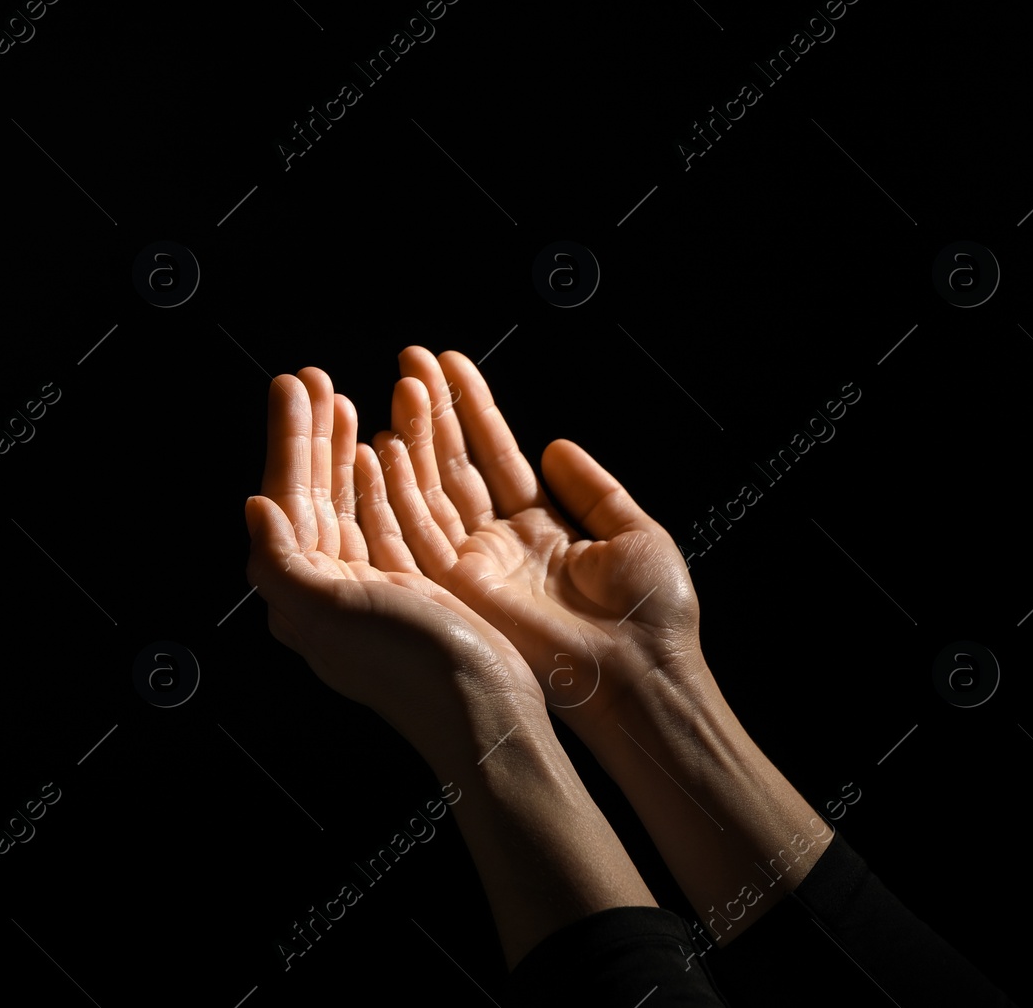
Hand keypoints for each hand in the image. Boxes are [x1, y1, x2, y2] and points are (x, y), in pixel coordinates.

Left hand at [244, 367, 546, 763]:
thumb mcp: (329, 614)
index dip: (289, 439)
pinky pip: (386, 521)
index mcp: (302, 593)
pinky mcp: (412, 589)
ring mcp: (371, 587)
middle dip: (312, 434)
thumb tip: (253, 506)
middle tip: (315, 377)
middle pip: (313, 493)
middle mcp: (329, 589)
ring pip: (348, 501)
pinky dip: (381, 481)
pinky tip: (382, 450)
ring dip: (343, 449)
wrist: (482, 712)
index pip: (286, 497)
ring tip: (345, 399)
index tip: (295, 385)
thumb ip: (279, 561)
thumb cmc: (409, 667)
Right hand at [369, 346, 704, 735]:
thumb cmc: (652, 615)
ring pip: (431, 490)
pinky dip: (396, 490)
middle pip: (456, 465)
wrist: (643, 674)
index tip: (450, 366)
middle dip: (434, 411)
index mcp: (541, 530)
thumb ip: (592, 486)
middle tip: (411, 359)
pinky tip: (380, 447)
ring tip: (401, 383)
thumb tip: (555, 444)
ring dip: (414, 438)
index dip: (474, 410)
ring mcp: (475, 566)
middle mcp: (501, 546)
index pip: (496, 456)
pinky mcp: (457, 589)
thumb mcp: (633, 531)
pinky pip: (415, 532)